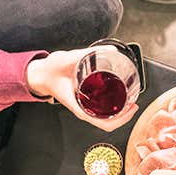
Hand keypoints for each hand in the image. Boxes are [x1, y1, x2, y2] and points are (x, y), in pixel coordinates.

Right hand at [25, 50, 139, 131]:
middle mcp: (84, 109)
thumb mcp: (68, 59)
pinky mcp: (84, 100)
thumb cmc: (50, 71)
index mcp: (80, 108)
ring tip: (129, 99)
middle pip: (109, 122)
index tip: (132, 108)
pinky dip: (111, 104)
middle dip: (125, 115)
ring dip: (120, 111)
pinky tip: (117, 94)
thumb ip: (88, 54)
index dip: (122, 119)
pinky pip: (100, 108)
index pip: (105, 123)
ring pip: (106, 116)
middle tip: (134, 102)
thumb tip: (111, 51)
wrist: (41, 74)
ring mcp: (84, 106)